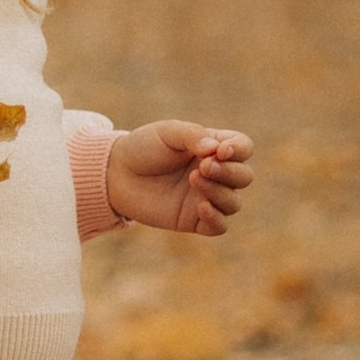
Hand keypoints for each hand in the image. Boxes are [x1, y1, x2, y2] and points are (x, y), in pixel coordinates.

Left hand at [107, 121, 252, 235]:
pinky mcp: (194, 220)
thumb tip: (216, 150)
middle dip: (229, 172)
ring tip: (194, 180)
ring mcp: (206, 197)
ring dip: (220, 192)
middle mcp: (216, 174)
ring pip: (234, 203)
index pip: (243, 148)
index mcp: (214, 148)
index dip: (239, 150)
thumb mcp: (167, 132)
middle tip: (203, 167)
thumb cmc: (144, 147)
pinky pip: (219, 226)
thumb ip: (193, 136)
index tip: (220, 151)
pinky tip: (201, 207)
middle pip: (244, 176)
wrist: (115, 173)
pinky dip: (216, 218)